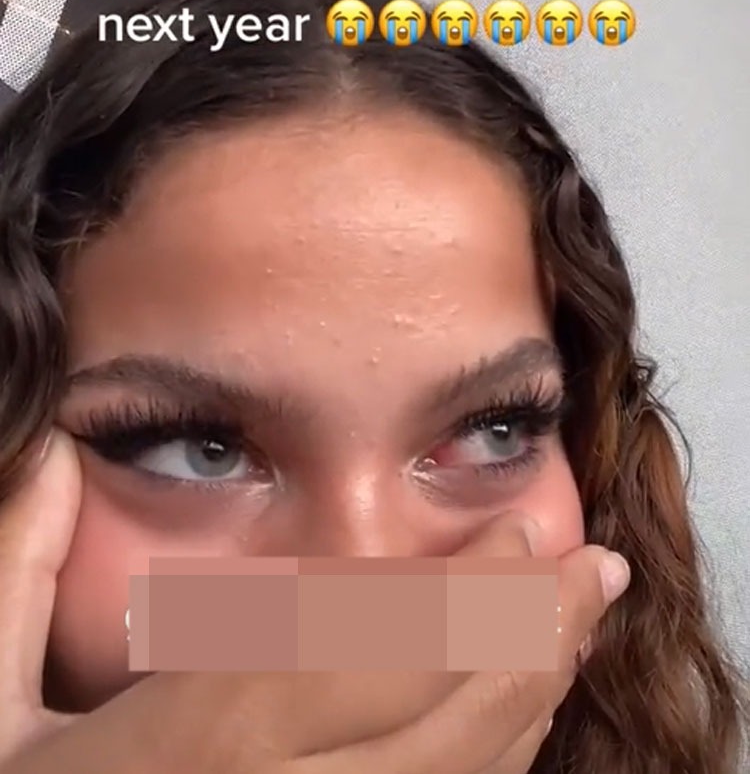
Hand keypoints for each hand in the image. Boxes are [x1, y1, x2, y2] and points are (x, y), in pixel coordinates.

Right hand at [0, 429, 629, 773]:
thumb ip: (18, 567)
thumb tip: (52, 446)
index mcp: (190, 751)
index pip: (363, 653)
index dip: (464, 597)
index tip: (524, 539)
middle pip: (447, 727)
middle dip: (533, 641)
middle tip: (593, 578)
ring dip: (529, 704)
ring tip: (572, 635)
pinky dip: (488, 771)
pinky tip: (507, 725)